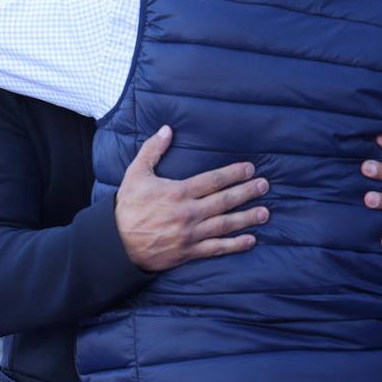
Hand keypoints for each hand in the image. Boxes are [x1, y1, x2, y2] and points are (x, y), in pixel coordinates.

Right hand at [116, 126, 268, 272]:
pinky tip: (250, 240)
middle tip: (264, 186)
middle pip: (224, 201)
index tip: (249, 169)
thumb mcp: (136, 173)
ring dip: (247, 218)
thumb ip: (153, 150)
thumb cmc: (127, 206)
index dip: (233, 174)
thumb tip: (166, 129)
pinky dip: (235, 245)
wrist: (117, 243)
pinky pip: (217, 248)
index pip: (212, 180)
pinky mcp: (189, 252)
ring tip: (265, 212)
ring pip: (225, 224)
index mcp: (178, 192)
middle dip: (247, 192)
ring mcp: (190, 234)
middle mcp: (188, 213)